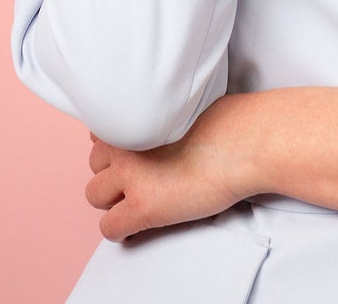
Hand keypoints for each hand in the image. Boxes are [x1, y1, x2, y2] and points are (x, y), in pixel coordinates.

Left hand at [85, 96, 247, 241]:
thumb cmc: (227, 122)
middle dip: (114, 172)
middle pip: (94, 164)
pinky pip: (109, 228)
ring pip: (95, 196)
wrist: (243, 144)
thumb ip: (156, 116)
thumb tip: (154, 129)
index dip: (117, 149)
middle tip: (140, 178)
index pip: (100, 135)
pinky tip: (139, 225)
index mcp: (134, 116)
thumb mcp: (181, 106)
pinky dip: (121, 230)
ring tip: (140, 200)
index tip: (133, 156)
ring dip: (114, 199)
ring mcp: (130, 177)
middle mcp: (124, 144)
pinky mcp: (141, 207)